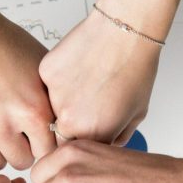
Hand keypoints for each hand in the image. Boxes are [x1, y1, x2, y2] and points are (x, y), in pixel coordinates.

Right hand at [0, 0, 56, 170]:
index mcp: (32, 110)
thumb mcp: (42, 71)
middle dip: (20, 148)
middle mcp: (2, 124)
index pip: (48, 153)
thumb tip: (74, 130)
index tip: (37, 135)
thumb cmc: (0, 44)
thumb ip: (55, 105)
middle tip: (13, 128)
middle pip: (21, 162)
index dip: (43, 143)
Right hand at [40, 0, 182, 145]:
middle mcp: (68, 121)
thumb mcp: (136, 113)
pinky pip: (47, 85)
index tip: (90, 129)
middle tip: (89, 102)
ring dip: (64, 101)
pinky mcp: (45, 74)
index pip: (76, 152)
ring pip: (51, 109)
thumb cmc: (136, 67)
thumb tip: (105, 146)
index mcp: (92, 135)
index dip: (84, 141)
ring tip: (87, 81)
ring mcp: (53, 96)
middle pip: (60, 134)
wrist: (124, 30)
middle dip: (72, 124)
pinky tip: (78, 67)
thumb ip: (116, 137)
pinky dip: (59, 80)